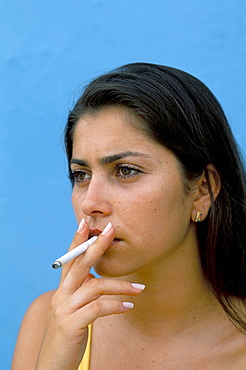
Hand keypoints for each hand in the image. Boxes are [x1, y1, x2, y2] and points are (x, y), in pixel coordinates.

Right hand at [35, 221, 144, 369]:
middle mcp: (60, 295)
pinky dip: (116, 305)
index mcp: (62, 289)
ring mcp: (64, 309)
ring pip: (95, 286)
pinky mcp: (71, 325)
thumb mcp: (73, 309)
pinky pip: (97, 308)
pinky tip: (129, 307)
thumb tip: (94, 277)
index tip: (86, 223)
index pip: (70, 259)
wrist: (52, 366)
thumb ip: (81, 292)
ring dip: (120, 285)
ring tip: (140, 288)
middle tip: (112, 229)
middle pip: (80, 264)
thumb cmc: (68, 335)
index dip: (77, 240)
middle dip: (97, 245)